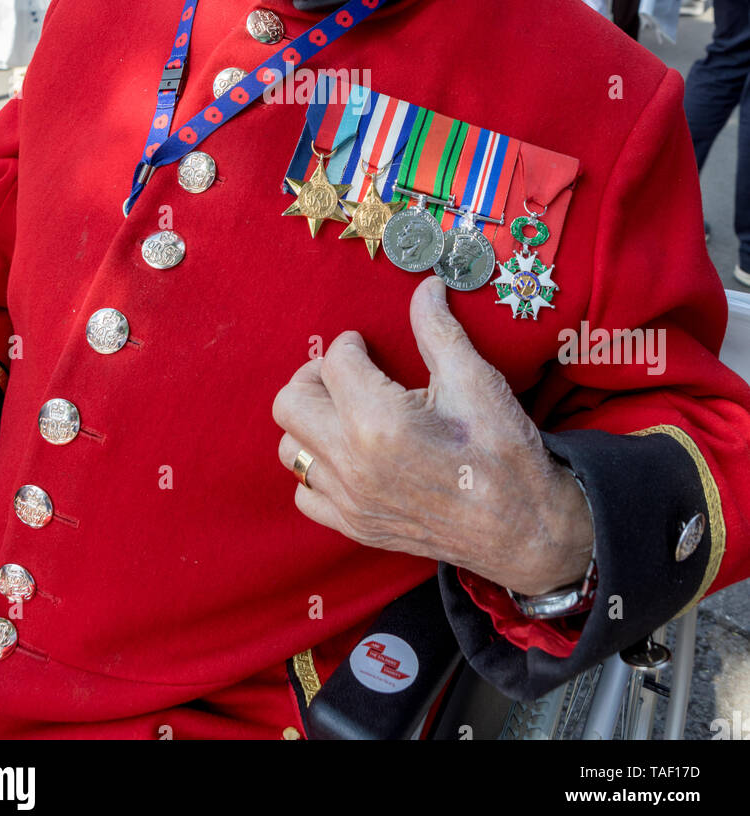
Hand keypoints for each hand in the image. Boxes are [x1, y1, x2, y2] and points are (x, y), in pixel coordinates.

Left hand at [273, 278, 592, 594]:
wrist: (525, 529)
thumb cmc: (504, 452)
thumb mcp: (474, 381)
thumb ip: (438, 330)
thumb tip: (426, 286)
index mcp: (379, 421)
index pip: (334, 362)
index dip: (350, 345)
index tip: (366, 346)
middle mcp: (352, 463)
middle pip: (290, 403)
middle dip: (314, 378)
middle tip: (346, 373)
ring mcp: (350, 500)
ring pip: (290, 449)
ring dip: (311, 422)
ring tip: (345, 411)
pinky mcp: (355, 526)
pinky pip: (304, 493)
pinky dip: (317, 469)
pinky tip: (348, 454)